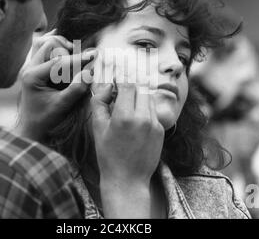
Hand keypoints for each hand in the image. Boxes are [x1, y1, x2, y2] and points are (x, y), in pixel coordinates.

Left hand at [16, 31, 96, 141]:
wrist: (32, 128)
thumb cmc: (45, 120)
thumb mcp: (62, 106)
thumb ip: (75, 89)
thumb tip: (89, 72)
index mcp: (32, 76)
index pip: (59, 61)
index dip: (78, 58)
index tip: (94, 55)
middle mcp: (29, 67)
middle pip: (50, 44)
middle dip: (68, 51)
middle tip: (83, 60)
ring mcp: (30, 66)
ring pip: (46, 43)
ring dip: (62, 47)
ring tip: (75, 57)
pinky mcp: (35, 67)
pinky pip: (44, 49)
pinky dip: (57, 47)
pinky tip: (67, 48)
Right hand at [90, 83, 164, 217]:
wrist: (127, 179)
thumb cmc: (108, 155)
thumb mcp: (97, 128)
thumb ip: (99, 102)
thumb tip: (107, 86)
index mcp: (124, 116)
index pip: (127, 85)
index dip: (121, 80)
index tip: (116, 80)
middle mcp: (142, 118)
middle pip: (140, 88)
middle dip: (130, 88)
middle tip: (121, 93)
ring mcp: (154, 124)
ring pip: (149, 98)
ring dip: (139, 98)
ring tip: (127, 108)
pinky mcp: (161, 131)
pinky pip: (153, 112)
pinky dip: (145, 110)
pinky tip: (136, 121)